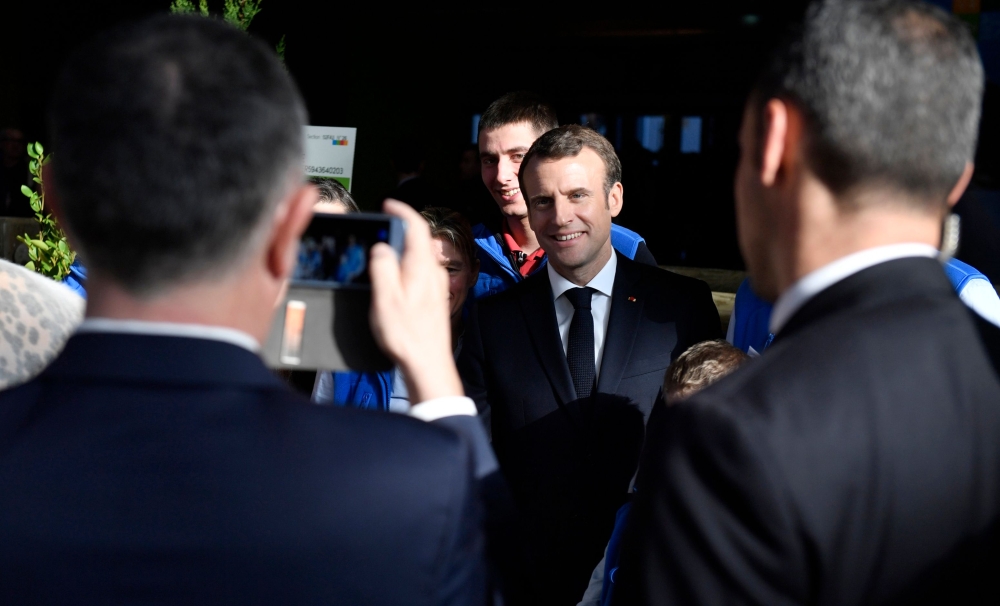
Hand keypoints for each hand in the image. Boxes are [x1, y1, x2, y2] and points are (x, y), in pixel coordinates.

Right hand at [369, 199, 463, 402]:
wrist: (428, 363)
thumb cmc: (406, 334)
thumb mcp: (385, 298)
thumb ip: (382, 267)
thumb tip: (382, 246)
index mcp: (422, 267)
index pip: (417, 227)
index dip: (402, 212)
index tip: (389, 205)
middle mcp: (434, 272)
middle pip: (420, 240)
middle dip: (401, 229)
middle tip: (382, 226)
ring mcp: (437, 286)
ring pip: (421, 256)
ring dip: (404, 247)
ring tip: (384, 249)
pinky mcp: (435, 298)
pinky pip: (421, 271)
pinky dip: (407, 264)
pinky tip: (395, 276)